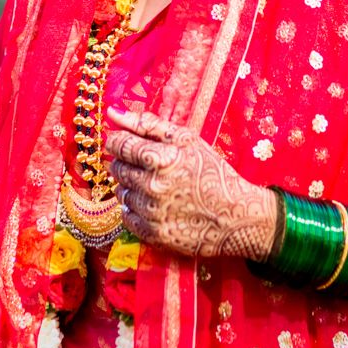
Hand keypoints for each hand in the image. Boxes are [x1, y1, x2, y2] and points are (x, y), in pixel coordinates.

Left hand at [104, 106, 278, 260]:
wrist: (235, 217)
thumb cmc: (212, 172)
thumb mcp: (186, 140)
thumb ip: (147, 125)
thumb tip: (112, 113)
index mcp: (161, 158)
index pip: (120, 144)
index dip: (119, 141)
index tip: (125, 142)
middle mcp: (152, 186)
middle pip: (117, 168)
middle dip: (126, 162)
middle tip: (148, 164)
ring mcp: (151, 213)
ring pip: (121, 192)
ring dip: (132, 186)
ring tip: (156, 185)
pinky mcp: (152, 234)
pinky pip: (127, 216)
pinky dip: (136, 208)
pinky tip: (155, 204)